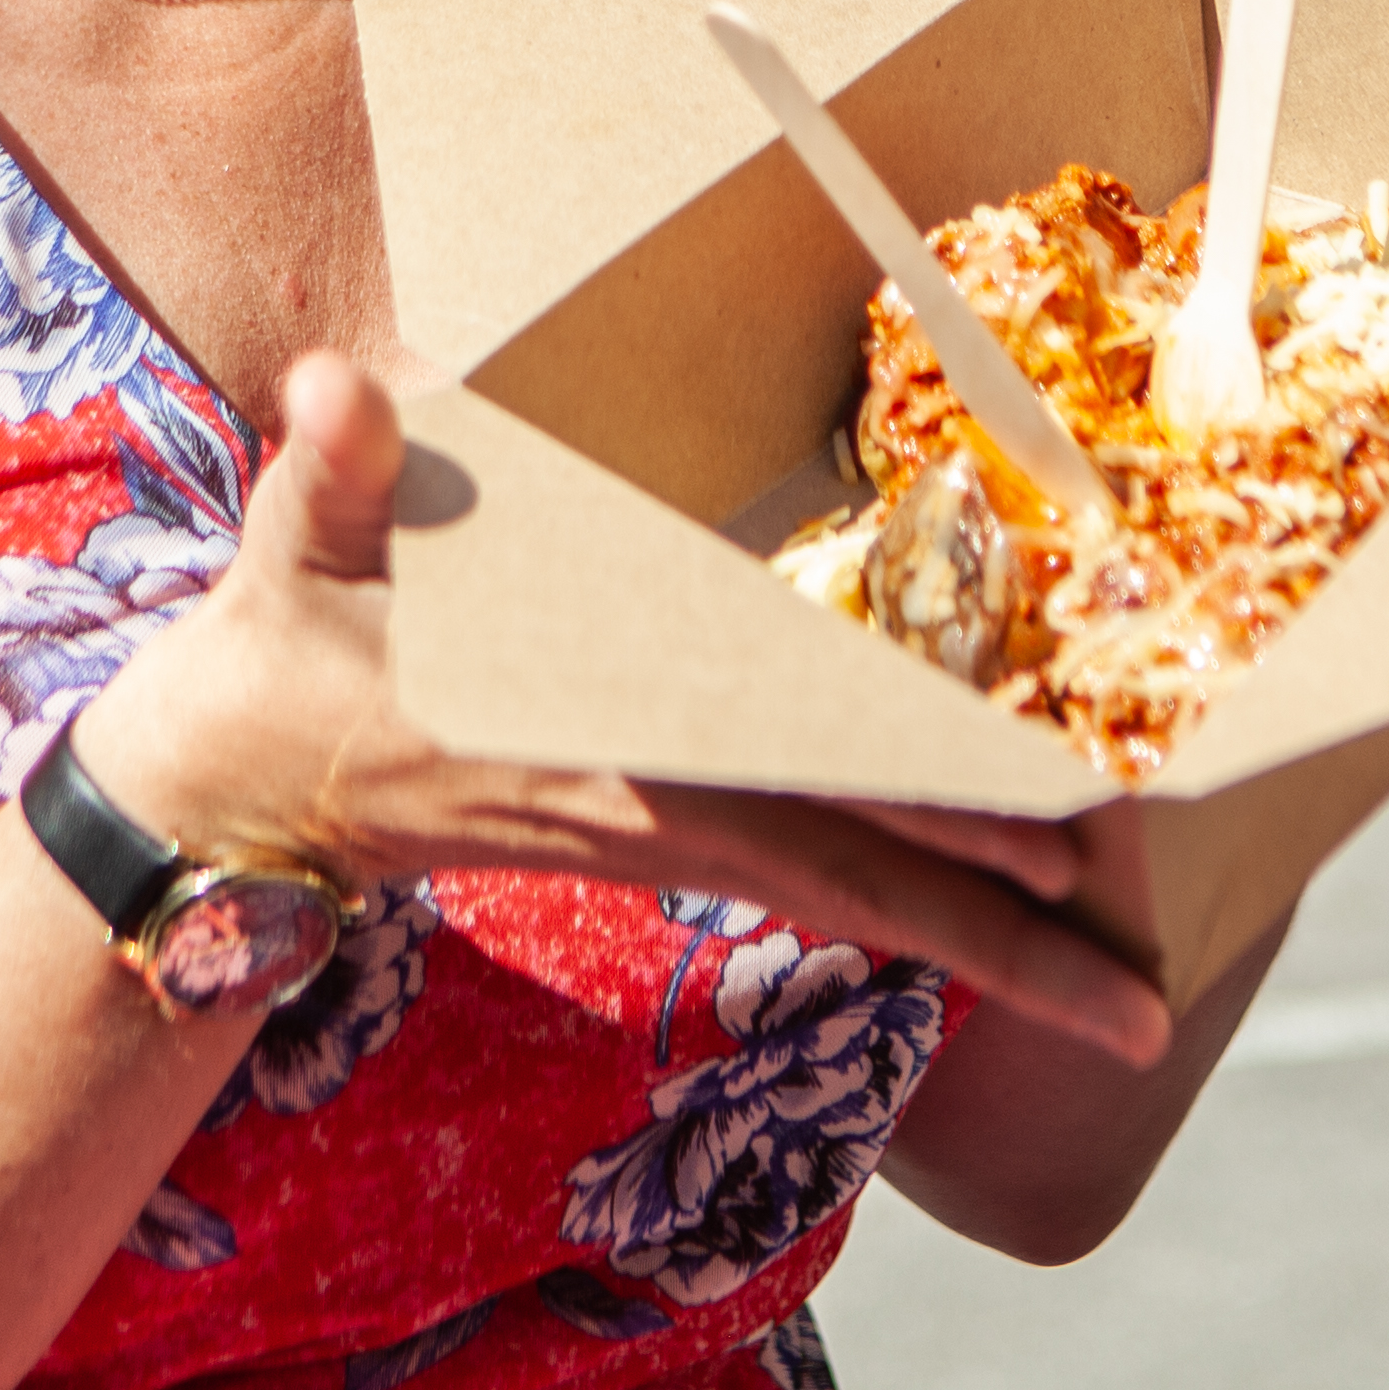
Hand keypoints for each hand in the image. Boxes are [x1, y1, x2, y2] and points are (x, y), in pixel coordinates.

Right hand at [74, 355, 1174, 1064]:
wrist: (236, 781)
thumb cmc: (276, 639)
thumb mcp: (292, 541)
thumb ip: (328, 464)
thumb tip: (337, 387)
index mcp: (605, 746)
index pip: (795, 790)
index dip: (924, 821)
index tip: (1050, 850)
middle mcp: (660, 806)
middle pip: (867, 883)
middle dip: (1012, 943)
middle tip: (1151, 1002)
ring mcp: (666, 831)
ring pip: (858, 895)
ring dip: (989, 943)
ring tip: (1125, 991)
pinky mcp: (661, 835)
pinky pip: (816, 877)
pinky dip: (917, 900)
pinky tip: (1006, 917)